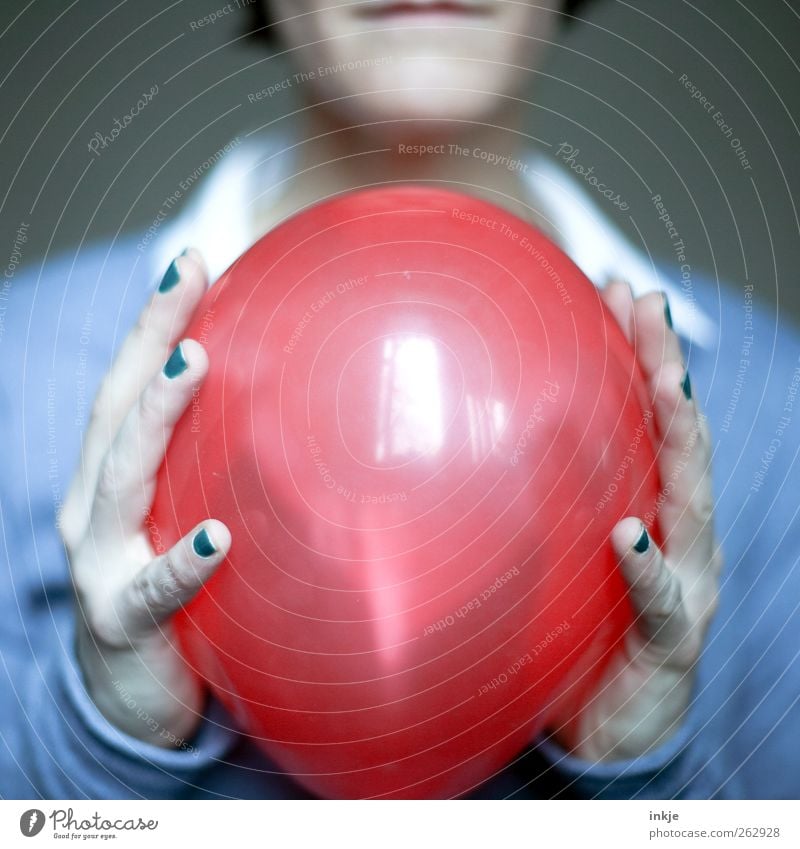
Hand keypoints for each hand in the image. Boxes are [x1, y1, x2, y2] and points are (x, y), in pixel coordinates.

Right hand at [59, 251, 230, 746]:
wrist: (132, 700)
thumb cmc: (175, 599)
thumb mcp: (187, 523)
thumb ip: (222, 477)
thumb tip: (304, 423)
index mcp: (110, 481)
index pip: (129, 386)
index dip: (154, 322)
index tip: (192, 258)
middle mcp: (90, 511)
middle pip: (115, 410)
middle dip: (150, 338)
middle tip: (187, 272)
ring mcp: (99, 565)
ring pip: (118, 481)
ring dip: (156, 419)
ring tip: (198, 365)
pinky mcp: (120, 623)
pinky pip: (153, 590)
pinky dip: (182, 561)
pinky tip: (217, 536)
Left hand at [551, 282, 721, 760]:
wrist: (611, 725)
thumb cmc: (583, 632)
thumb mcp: (560, 555)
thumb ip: (538, 505)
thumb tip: (463, 449)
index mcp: (653, 508)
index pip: (650, 417)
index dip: (641, 352)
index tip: (614, 289)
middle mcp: (679, 534)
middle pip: (682, 437)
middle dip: (667, 364)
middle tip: (645, 300)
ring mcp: (686, 582)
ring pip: (692, 501)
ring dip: (679, 437)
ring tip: (666, 381)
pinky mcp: (672, 638)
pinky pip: (659, 599)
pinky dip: (646, 565)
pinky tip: (628, 533)